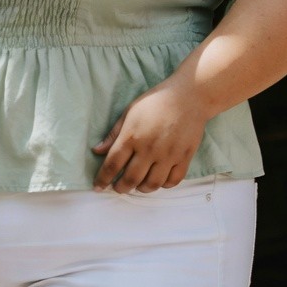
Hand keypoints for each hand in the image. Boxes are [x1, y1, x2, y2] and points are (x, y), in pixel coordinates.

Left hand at [91, 85, 208, 192]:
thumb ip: (113, 134)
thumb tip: (96, 151)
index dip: (102, 179)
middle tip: (118, 188)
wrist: (189, 96)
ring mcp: (168, 154)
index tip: (98, 187)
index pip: (112, 165)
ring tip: (138, 186)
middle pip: (131, 179)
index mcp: (132, 137)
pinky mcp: (184, 157)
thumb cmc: (155, 102)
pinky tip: (158, 180)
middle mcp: (149, 149)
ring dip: (141, 189)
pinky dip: (164, 185)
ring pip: (152, 184)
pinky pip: (173, 180)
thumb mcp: (129, 112)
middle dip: (121, 188)